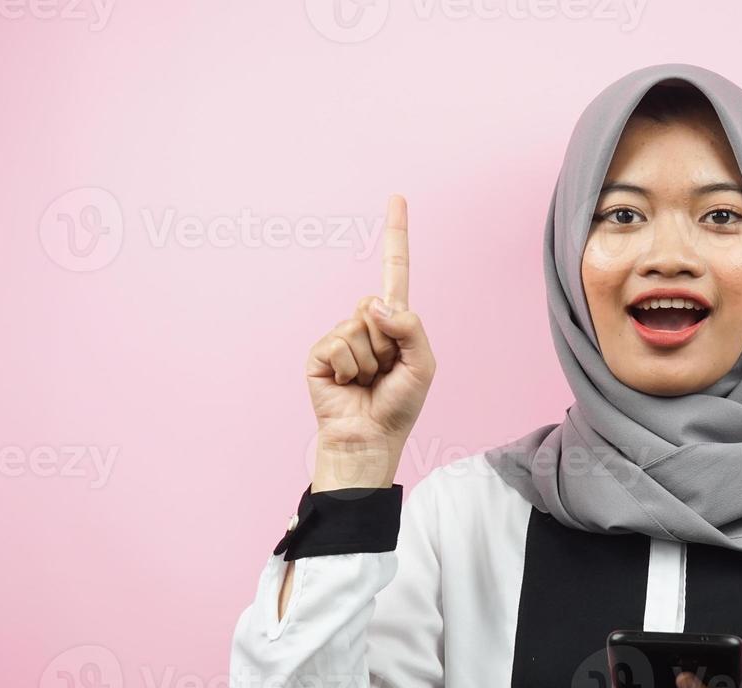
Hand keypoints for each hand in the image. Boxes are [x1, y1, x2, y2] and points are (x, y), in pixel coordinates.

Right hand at [305, 194, 435, 488]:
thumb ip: (411, 328)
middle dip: (388, 343)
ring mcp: (341, 336)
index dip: (396, 235)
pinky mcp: (319, 352)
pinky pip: (339, 344)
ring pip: (359, 328)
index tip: (398, 196)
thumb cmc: (399, 405)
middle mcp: (366, 323)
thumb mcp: (422, 365)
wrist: (368, 437)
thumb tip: (375, 304)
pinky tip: (346, 384)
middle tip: (384, 372)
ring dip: (369, 361)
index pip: (394, 271)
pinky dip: (347, 367)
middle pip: (378, 306)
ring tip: (367, 382)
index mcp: (394, 322)